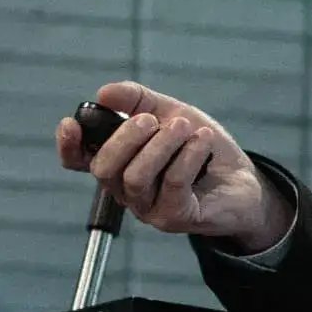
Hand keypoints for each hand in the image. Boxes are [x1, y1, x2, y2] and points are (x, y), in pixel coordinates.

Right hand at [56, 81, 291, 252]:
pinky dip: (187, 155)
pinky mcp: (174, 218)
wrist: (242, 179)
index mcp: (119, 164)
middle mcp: (127, 191)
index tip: (73, 123)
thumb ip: (137, 100)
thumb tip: (104, 92)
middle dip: (125, 138)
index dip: (68, 145)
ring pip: (136, 177)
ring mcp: (149, 208)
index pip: (79, 161)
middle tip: (152, 120)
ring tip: (184, 126)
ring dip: (161, 145)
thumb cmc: (200, 148)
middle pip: (104, 169)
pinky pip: (172, 184)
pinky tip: (202, 141)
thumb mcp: (170, 112)